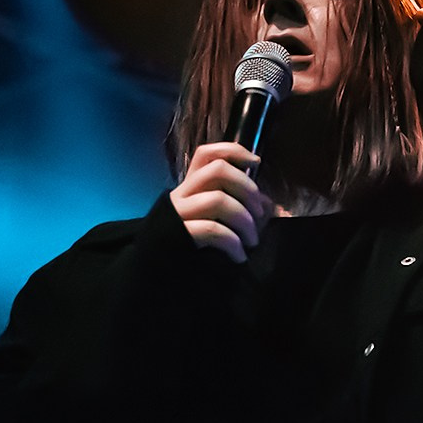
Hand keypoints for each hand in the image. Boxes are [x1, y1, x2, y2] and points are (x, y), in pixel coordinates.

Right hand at [168, 143, 273, 263]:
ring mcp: (178, 213)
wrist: (154, 271)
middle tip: (259, 211)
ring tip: (252, 240)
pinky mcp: (178, 235)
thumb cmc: (191, 243)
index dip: (233, 151)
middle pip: (217, 170)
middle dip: (246, 186)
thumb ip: (239, 207)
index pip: (207, 154)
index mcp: (191, 186)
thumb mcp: (214, 220)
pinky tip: (239, 256)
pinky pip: (212, 229)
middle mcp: (182, 194)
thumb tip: (268, 204)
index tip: (255, 161)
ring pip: (217, 199)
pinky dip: (233, 243)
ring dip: (244, 219)